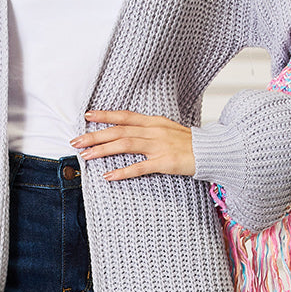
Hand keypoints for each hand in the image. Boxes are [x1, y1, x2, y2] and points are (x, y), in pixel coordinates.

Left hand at [71, 109, 195, 179]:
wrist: (214, 152)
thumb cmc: (190, 144)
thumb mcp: (169, 129)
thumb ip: (149, 129)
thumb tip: (129, 131)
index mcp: (154, 122)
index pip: (125, 116)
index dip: (105, 115)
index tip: (87, 116)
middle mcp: (154, 131)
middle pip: (119, 130)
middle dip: (95, 135)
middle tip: (76, 140)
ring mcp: (159, 146)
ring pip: (125, 145)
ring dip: (103, 150)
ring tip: (85, 155)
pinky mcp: (165, 163)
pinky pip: (140, 167)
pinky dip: (123, 172)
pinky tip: (109, 176)